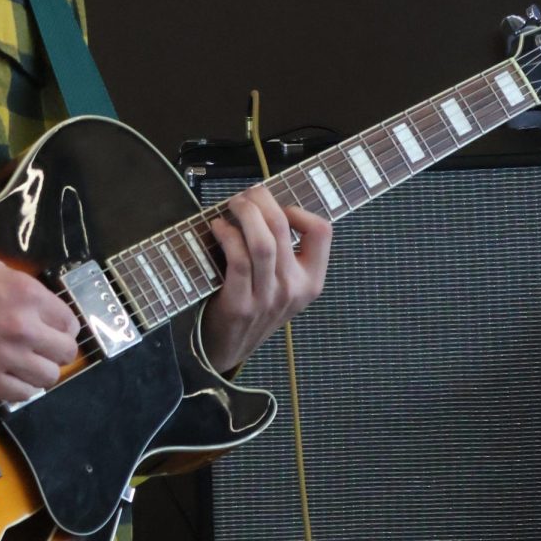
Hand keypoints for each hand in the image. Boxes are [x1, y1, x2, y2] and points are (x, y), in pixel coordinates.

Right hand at [0, 248, 79, 400]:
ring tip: (25, 365)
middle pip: (65, 353)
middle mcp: (23, 327)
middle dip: (57, 351)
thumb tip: (39, 309)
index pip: (68, 322)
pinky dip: (20, 388)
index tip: (53, 330)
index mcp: (27, 294)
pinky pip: (21, 395)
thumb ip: (22, 291)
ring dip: (40, 371)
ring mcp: (5, 358)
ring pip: (48, 378)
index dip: (62, 327)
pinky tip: (9, 377)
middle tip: (42, 349)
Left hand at [200, 185, 331, 372]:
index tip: (278, 207)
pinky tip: (218, 227)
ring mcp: (268, 298)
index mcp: (311, 280)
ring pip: (262, 242)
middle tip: (245, 195)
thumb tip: (263, 201)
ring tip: (232, 205)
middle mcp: (294, 288)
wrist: (229, 346)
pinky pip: (238, 259)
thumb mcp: (282, 282)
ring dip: (244, 213)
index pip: (322, 232)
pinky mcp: (241, 303)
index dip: (299, 209)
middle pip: (281, 227)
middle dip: (260, 200)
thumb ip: (283, 250)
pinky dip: (227, 235)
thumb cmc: (254, 303)